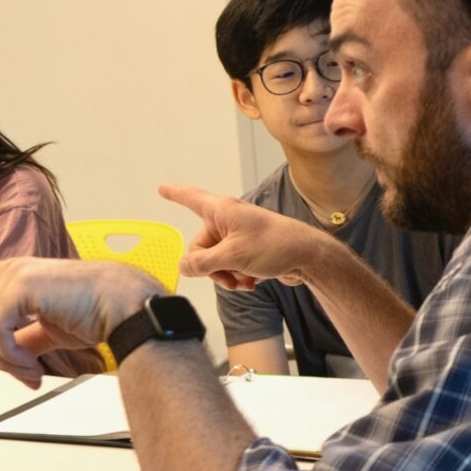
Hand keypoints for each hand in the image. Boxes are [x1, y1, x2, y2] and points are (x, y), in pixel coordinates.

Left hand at [0, 257, 163, 387]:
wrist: (121, 306)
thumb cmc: (95, 312)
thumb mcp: (50, 328)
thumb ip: (26, 337)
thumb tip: (16, 357)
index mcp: (16, 276)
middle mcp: (11, 270)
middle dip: (0, 358)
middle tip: (27, 375)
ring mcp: (14, 275)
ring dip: (8, 361)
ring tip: (33, 371)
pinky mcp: (20, 285)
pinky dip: (12, 357)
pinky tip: (33, 365)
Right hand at [159, 183, 320, 288]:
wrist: (309, 258)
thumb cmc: (275, 246)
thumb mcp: (232, 256)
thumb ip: (202, 263)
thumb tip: (183, 266)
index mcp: (221, 210)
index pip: (191, 198)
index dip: (175, 194)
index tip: (161, 187)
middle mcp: (227, 220)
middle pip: (200, 246)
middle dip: (211, 267)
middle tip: (229, 276)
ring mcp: (238, 236)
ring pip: (215, 261)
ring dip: (226, 275)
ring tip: (244, 282)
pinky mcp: (248, 251)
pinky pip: (229, 266)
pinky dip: (237, 276)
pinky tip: (251, 283)